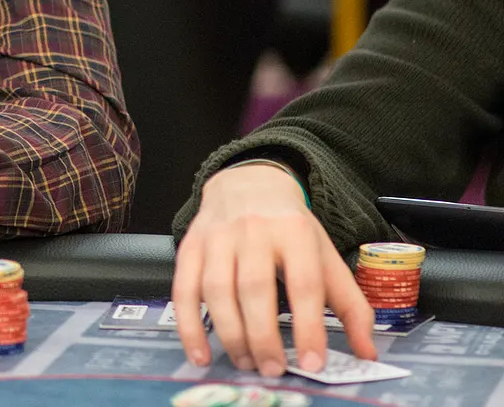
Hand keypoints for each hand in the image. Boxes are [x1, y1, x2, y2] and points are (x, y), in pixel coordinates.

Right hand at [173, 162, 375, 377]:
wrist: (249, 183)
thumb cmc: (290, 228)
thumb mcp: (326, 256)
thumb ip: (350, 306)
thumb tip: (366, 353)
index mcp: (295, 232)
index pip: (303, 283)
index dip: (308, 326)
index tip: (312, 362)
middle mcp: (253, 231)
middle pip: (255, 289)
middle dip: (264, 336)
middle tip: (273, 369)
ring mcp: (217, 238)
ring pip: (217, 291)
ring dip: (231, 335)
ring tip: (246, 362)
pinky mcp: (190, 247)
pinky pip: (184, 290)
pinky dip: (190, 326)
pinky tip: (201, 352)